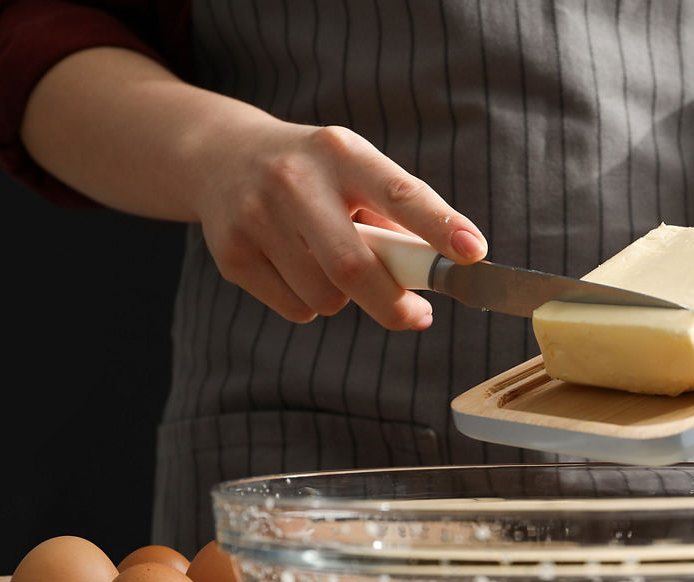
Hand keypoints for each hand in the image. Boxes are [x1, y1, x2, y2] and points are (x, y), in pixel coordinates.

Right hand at [193, 121, 486, 328]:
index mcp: (342, 153)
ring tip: (329, 264)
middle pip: (354, 266)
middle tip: (416, 315)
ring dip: (345, 299)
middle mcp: (295, 180)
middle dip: (392, 303)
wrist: (220, 157)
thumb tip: (433, 274)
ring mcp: (256, 216)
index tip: (472, 253)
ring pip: (326, 297)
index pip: (399, 192)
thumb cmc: (314, 176)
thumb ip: (395, 219)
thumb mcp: (354, 173)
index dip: (439, 225)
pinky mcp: (231, 253)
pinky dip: (310, 304)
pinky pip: (296, 309)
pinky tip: (294, 268)